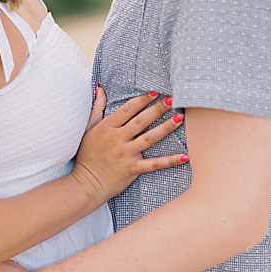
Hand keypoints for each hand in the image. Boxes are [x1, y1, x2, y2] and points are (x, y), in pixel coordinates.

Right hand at [71, 87, 187, 203]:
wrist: (85, 182)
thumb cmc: (87, 154)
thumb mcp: (88, 128)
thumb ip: (96, 108)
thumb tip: (100, 89)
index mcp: (107, 127)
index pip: (127, 110)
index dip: (142, 100)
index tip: (155, 92)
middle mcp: (117, 139)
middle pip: (141, 121)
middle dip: (157, 109)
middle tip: (172, 100)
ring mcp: (126, 154)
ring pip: (149, 138)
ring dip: (165, 127)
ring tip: (179, 117)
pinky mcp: (132, 169)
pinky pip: (154, 164)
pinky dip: (169, 161)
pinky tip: (184, 156)